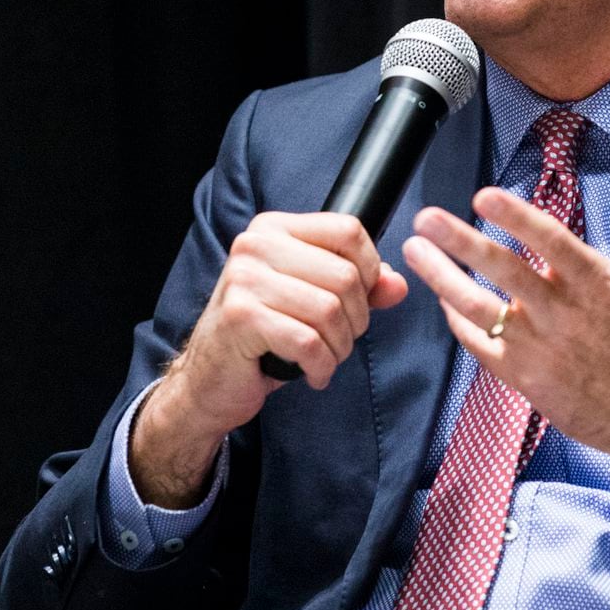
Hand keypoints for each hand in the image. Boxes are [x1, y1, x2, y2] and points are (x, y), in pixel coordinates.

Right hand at [131, 212, 408, 506]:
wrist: (210, 380)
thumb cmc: (265, 336)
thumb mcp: (314, 302)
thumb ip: (360, 288)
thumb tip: (398, 285)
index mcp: (275, 229)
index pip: (348, 230)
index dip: (370, 270)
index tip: (358, 300)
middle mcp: (255, 245)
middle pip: (346, 276)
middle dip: (356, 320)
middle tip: (340, 340)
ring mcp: (244, 279)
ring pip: (330, 310)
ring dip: (339, 347)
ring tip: (325, 358)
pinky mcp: (240, 317)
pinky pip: (308, 341)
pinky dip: (321, 366)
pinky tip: (313, 373)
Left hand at [402, 155, 609, 519]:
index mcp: (598, 283)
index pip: (552, 242)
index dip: (517, 217)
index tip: (484, 196)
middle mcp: (565, 315)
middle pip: (505, 272)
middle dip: (461, 242)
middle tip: (426, 218)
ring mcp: (541, 349)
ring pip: (481, 310)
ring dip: (443, 279)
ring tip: (413, 251)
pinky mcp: (525, 379)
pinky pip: (481, 346)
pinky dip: (458, 321)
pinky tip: (442, 298)